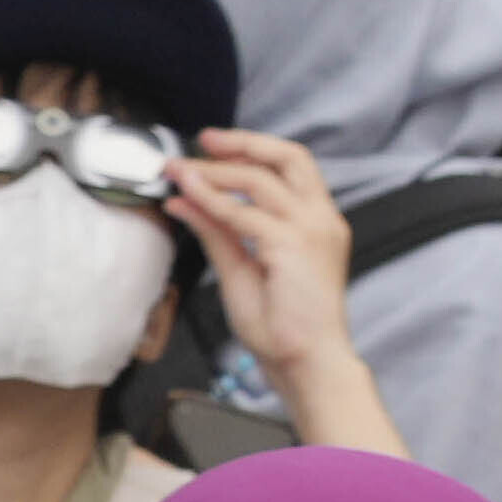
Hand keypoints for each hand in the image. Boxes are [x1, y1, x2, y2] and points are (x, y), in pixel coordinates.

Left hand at [170, 128, 356, 384]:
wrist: (306, 360)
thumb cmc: (281, 326)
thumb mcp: (241, 270)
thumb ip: (218, 233)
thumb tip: (186, 201)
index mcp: (318, 221)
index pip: (292, 167)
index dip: (253, 150)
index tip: (214, 148)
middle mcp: (321, 218)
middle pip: (288, 157)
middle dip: (242, 143)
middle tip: (201, 141)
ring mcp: (311, 228)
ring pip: (260, 180)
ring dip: (215, 171)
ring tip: (180, 169)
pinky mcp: (293, 245)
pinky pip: (244, 215)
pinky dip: (211, 201)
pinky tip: (187, 195)